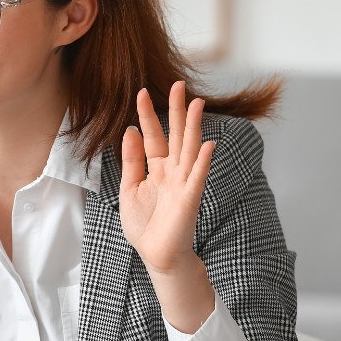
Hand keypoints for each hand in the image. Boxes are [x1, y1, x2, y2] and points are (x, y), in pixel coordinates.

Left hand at [119, 81, 215, 275]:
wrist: (156, 255)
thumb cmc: (144, 225)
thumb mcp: (129, 189)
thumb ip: (131, 162)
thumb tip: (130, 131)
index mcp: (156, 169)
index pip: (152, 136)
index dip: (147, 116)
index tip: (141, 92)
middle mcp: (173, 172)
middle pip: (176, 135)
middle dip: (176, 111)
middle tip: (177, 84)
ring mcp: (183, 184)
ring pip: (190, 149)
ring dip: (194, 127)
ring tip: (197, 103)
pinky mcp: (190, 199)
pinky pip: (198, 177)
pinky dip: (204, 161)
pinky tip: (211, 144)